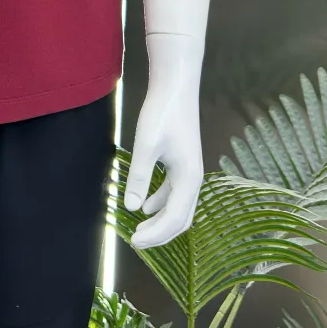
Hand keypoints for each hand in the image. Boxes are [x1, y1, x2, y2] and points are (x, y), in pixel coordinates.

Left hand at [121, 35, 204, 248]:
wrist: (175, 86)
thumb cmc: (162, 113)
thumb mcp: (146, 145)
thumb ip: (140, 177)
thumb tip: (132, 207)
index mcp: (189, 179)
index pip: (173, 219)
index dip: (155, 234)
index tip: (134, 241)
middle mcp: (193, 179)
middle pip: (181, 219)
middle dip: (160, 233)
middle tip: (137, 241)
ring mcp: (189, 170)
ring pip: (178, 206)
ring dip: (160, 220)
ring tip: (139, 228)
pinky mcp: (181, 161)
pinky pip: (174, 192)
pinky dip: (160, 202)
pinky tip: (145, 204)